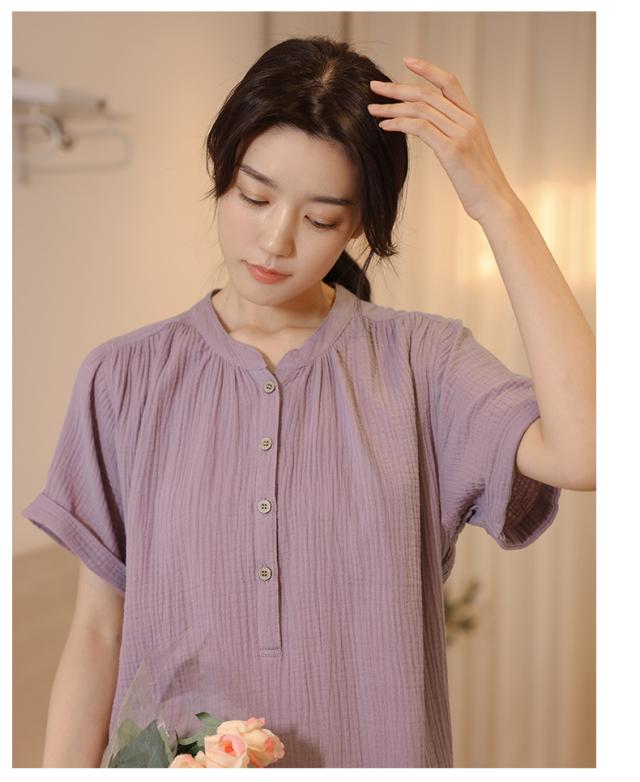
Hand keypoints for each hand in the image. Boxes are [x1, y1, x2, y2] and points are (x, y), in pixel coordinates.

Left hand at [368, 57, 518, 222]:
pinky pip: (420, 128)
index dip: (428, 69)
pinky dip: (399, 124)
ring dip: (392, 107)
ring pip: (421, 109)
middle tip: (375, 86)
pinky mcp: (452, 150)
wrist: (496, 204)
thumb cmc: (480, 186)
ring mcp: (461, 134)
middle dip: (398, 88)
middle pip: (428, 93)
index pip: (450, 82)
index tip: (407, 62)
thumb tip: (435, 136)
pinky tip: (384, 127)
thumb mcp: (468, 156)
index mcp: (473, 119)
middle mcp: (468, 121)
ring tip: (372, 109)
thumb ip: (454, 139)